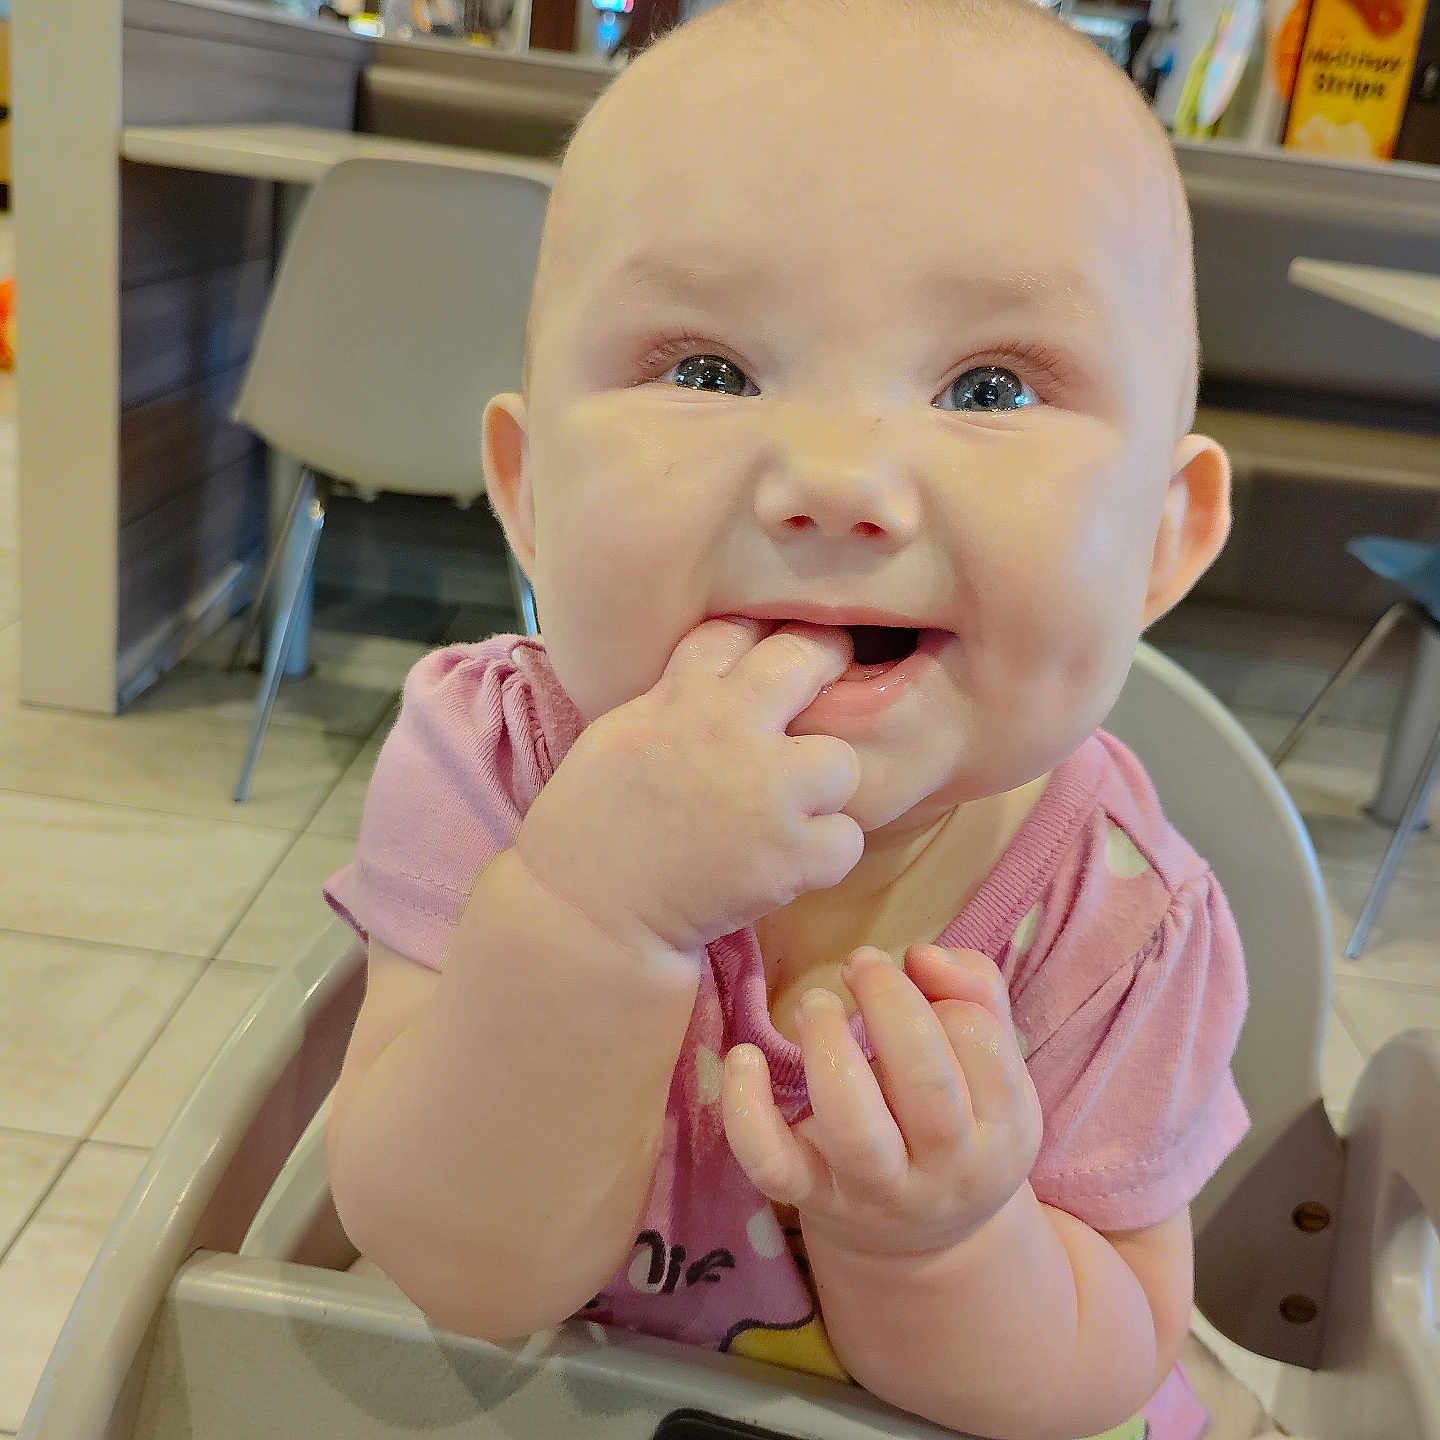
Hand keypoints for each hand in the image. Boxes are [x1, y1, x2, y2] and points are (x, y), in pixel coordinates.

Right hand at [515, 618, 864, 955]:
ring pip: (841, 760)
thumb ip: (673, 703)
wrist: (584, 913)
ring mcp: (765, 789)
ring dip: (823, 789)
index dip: (761, 640)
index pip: (738, 632)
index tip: (769, 661)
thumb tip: (716, 685)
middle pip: (808, 658)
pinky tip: (791, 866)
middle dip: (826, 664)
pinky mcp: (789, 853)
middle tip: (828, 688)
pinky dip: (824, 857)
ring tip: (794, 814)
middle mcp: (729, 728)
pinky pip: (846, 839)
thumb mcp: (618, 735)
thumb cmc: (587, 829)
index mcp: (680, 696)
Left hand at [722, 944, 1041, 1257]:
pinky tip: (744, 1057)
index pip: (979, 1040)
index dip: (942, 995)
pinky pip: (773, 1165)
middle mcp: (948, 1169)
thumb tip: (923, 955)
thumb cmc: (956, 1116)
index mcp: (1003, 1126)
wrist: (921, 1237)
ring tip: (816, 1004)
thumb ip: (974, 989)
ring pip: (854, 1126)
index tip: (912, 977)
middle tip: (861, 964)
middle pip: (925, 1081)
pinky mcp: (813, 1199)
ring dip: (829, 1048)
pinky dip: (748, 1111)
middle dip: (889, 1005)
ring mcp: (877, 1191)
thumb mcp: (989, 1061)